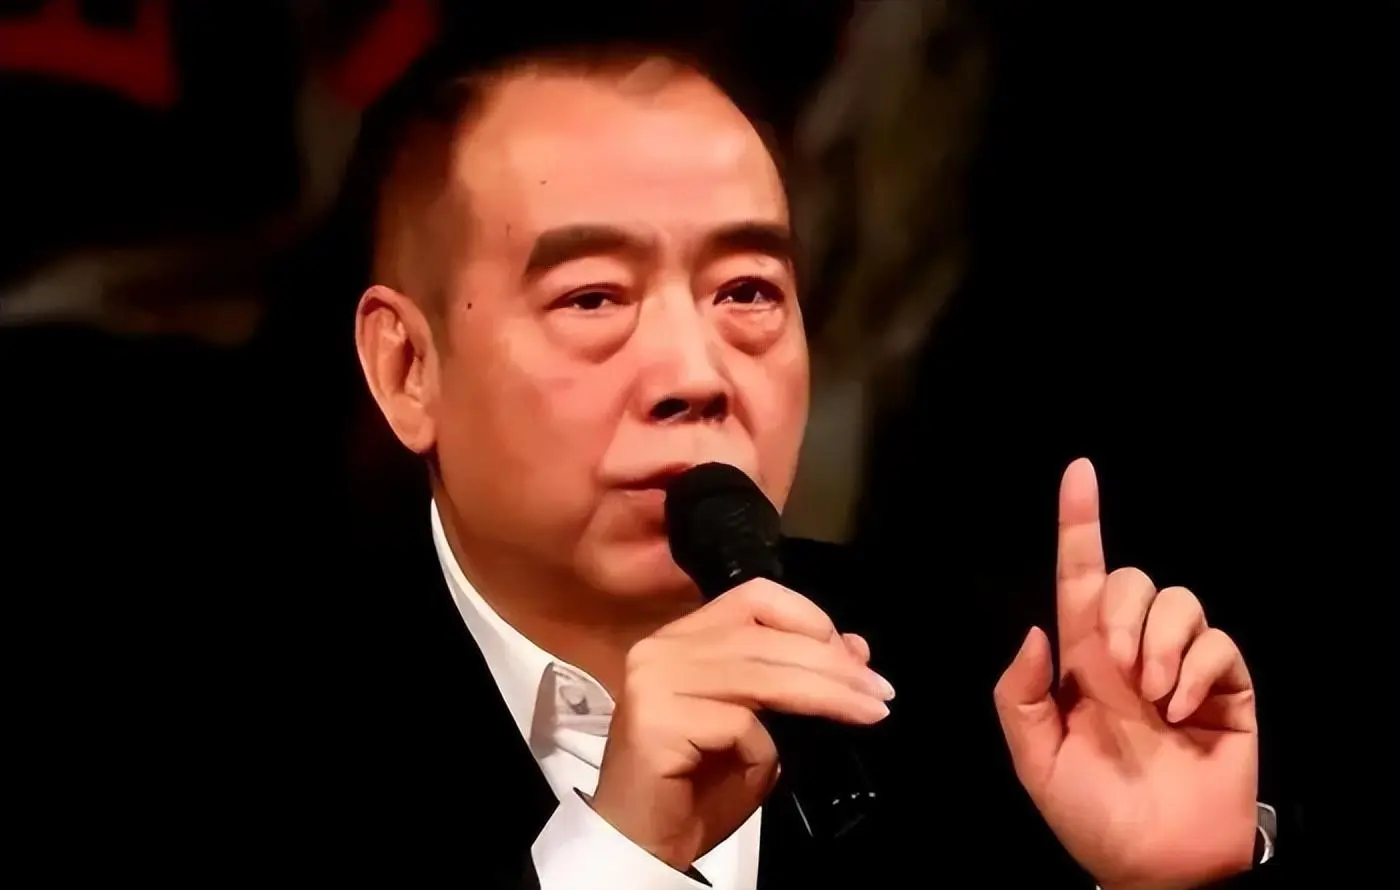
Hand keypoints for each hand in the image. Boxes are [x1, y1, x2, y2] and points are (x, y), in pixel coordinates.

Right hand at [591, 579, 891, 870]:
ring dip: (825, 694)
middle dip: (833, 664)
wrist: (644, 842)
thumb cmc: (699, 787)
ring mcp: (654, 679)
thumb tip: (855, 647)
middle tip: (879, 692)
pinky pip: (738, 724)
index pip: (755, 596)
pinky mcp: (655, 719)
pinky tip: (762, 769)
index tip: (855, 656)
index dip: (810, 618)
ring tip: (868, 712)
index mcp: (684, 637)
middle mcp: (663, 647)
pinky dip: (764, 749)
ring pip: (761, 674)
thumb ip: (795, 682)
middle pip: (764, 636)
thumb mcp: (763, 727)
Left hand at [994, 459, 1258, 889]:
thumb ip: (1020, 694)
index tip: (1078, 473)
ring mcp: (1181, 670)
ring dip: (1161, 643)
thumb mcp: (1035, 760)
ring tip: (1152, 697)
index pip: (1080, 579)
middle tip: (1118, 671)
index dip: (1079, 525)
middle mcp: (1132, 655)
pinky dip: (1198, 672)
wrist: (1153, 865)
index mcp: (1082, 664)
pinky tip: (1183, 710)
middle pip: (1133, 580)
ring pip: (1180, 601)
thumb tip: (1037, 631)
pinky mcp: (1226, 690)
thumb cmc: (1093, 814)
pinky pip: (1219, 646)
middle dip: (1122, 612)